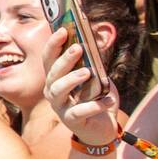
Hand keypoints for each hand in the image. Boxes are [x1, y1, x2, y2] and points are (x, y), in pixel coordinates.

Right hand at [41, 29, 121, 145]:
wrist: (101, 129)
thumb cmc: (96, 99)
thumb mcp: (97, 78)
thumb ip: (93, 64)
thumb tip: (94, 45)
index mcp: (56, 78)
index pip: (49, 59)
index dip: (53, 44)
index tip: (63, 30)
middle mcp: (53, 91)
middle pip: (53, 73)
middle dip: (64, 59)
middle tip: (77, 48)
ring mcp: (60, 107)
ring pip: (58, 91)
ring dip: (71, 79)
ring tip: (87, 72)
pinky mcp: (71, 121)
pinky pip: (79, 112)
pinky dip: (94, 105)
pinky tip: (108, 100)